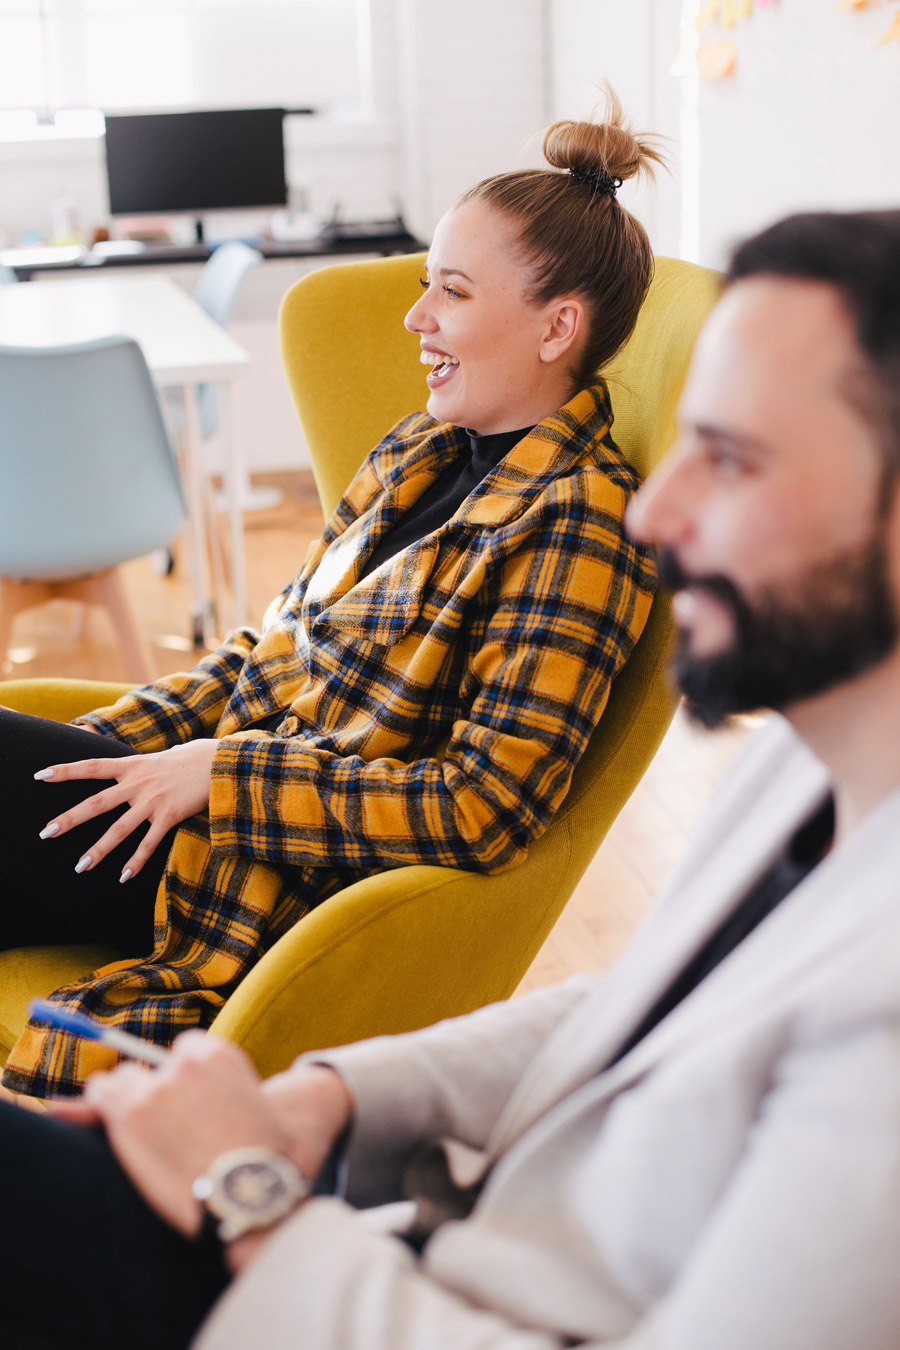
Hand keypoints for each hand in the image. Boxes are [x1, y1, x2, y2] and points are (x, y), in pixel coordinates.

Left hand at [35, 738, 217, 879]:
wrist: (223, 761)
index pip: (92, 766)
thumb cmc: (199, 756)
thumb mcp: (168, 754)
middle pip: (96, 803)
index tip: (39, 776)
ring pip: (118, 829)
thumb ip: (154, 763)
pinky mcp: (170, 816)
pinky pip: (148, 843)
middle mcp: (138, 783)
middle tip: (45, 833)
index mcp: (134, 765)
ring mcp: (153, 801)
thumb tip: (158, 761)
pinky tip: (123, 876)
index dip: (65, 770)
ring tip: (79, 867)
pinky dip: (135, 861)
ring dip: (98, 850)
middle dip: (69, 819)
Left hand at [48, 1033, 297, 1236]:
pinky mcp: (130, 1115)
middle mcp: (185, 1063)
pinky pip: (98, 1097)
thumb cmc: (262, 1164)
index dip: (183, 1083)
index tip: (187, 1110)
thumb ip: (238, 1090)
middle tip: (165, 1131)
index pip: (185, 1051)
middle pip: (149, 1065)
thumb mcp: (262, 1112)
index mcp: (219, 1055)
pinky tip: (112, 1130)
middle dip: (152, 1091)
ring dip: (123, 1103)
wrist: (247, 1201)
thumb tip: (306, 1082)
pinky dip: (99, 1111)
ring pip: (119, 1081)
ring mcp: (155, 1087)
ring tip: (141, 1138)